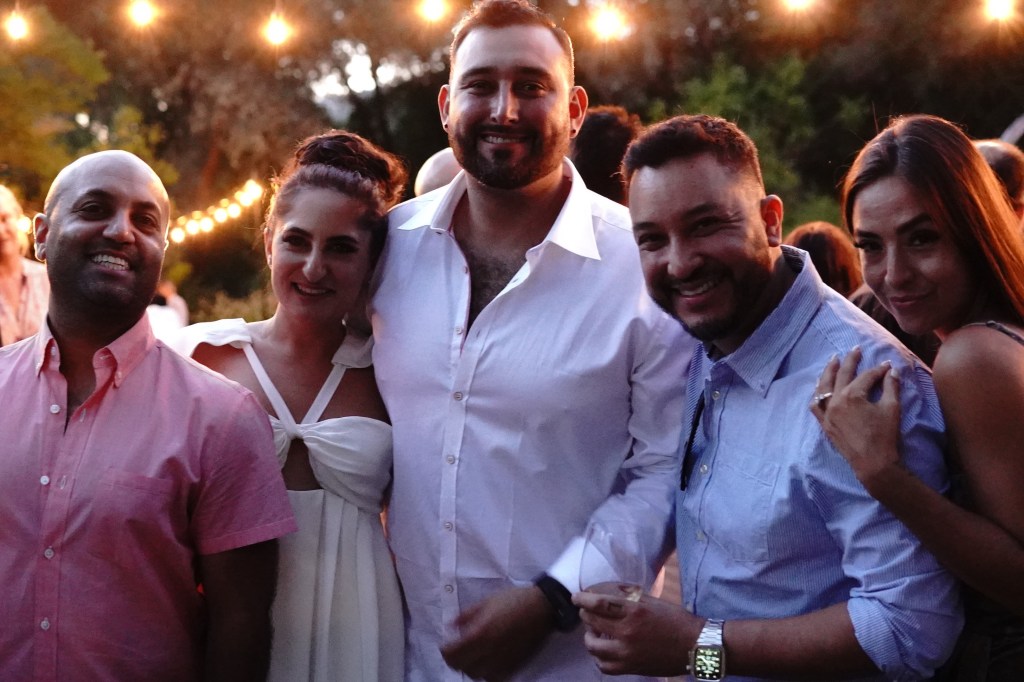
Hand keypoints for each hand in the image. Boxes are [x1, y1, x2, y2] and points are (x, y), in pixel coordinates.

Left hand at [440, 585, 553, 680]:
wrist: (543, 607)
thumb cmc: (514, 600)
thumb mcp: (486, 601)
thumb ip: (466, 615)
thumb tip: (451, 625)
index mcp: (481, 633)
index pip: (453, 654)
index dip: (445, 650)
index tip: (445, 644)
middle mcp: (490, 651)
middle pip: (463, 668)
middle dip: (455, 660)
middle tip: (456, 650)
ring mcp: (503, 661)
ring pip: (478, 676)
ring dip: (471, 668)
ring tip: (472, 656)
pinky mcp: (515, 666)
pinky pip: (495, 678)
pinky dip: (487, 673)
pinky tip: (488, 662)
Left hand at [573, 589, 694, 676]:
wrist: (695, 646)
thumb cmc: (676, 620)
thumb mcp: (652, 601)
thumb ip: (629, 599)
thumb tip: (607, 594)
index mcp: (634, 611)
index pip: (598, 604)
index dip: (582, 600)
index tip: (576, 598)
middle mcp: (627, 632)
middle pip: (592, 623)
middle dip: (585, 615)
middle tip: (586, 612)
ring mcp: (628, 653)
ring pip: (593, 647)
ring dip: (589, 637)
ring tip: (594, 632)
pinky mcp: (631, 668)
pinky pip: (604, 666)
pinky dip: (599, 657)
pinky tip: (604, 650)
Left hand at [810, 347, 902, 487]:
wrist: (873, 464)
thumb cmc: (884, 436)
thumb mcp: (892, 408)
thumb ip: (891, 387)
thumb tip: (892, 370)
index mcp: (851, 396)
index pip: (865, 377)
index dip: (878, 370)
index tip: (887, 365)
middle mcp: (835, 402)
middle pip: (841, 375)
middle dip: (850, 361)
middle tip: (855, 349)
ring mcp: (827, 413)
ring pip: (823, 387)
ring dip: (828, 372)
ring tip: (833, 361)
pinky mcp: (824, 424)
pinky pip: (815, 405)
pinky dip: (817, 394)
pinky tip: (820, 387)